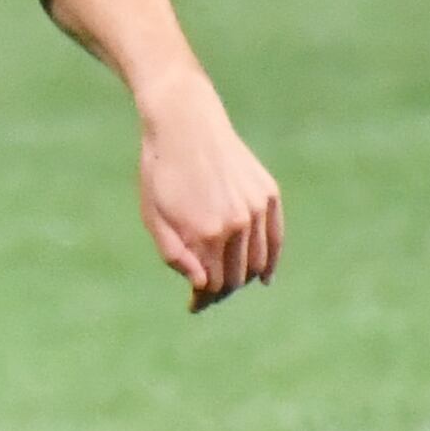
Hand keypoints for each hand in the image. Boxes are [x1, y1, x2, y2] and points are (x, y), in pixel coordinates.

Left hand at [135, 84, 281, 311]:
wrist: (185, 125)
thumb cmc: (161, 171)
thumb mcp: (153, 216)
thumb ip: (175, 255)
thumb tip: (201, 284)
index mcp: (204, 233)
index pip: (211, 284)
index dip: (202, 298)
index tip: (193, 305)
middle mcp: (236, 225)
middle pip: (235, 276)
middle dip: (220, 290)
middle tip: (207, 295)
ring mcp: (256, 209)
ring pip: (257, 262)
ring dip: (243, 277)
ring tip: (228, 282)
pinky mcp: (268, 195)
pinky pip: (275, 238)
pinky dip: (271, 261)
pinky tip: (264, 276)